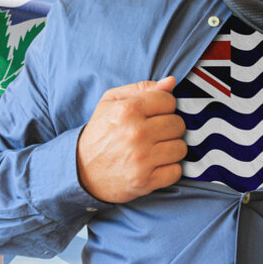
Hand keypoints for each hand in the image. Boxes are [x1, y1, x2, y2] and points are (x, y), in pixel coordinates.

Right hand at [77, 76, 187, 202]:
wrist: (81, 170)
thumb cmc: (99, 133)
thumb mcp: (111, 102)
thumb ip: (142, 88)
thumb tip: (171, 82)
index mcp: (128, 110)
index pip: (169, 101)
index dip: (163, 107)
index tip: (154, 115)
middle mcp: (136, 133)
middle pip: (178, 124)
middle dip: (169, 127)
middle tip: (154, 133)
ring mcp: (141, 159)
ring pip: (181, 148)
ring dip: (171, 149)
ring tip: (155, 149)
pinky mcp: (145, 181)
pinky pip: (176, 171)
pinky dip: (168, 169)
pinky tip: (155, 165)